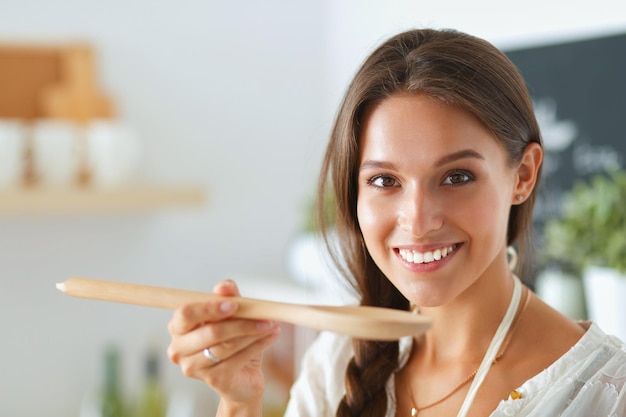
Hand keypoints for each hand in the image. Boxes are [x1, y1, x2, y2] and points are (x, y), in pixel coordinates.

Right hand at [167, 279, 280, 412]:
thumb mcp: (232, 314)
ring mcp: (193, 367)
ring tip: (271, 324)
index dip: (209, 308)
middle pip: (210, 332)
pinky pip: (237, 359)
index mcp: (178, 327)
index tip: (234, 304)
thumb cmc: (232, 340)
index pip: (186, 314)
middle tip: (264, 316)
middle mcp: (179, 349)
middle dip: (241, 323)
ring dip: (253, 333)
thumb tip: (224, 287)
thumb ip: (227, 297)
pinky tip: (270, 336)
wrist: (243, 374)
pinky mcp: (213, 380)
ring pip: (226, 346)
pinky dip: (257, 346)